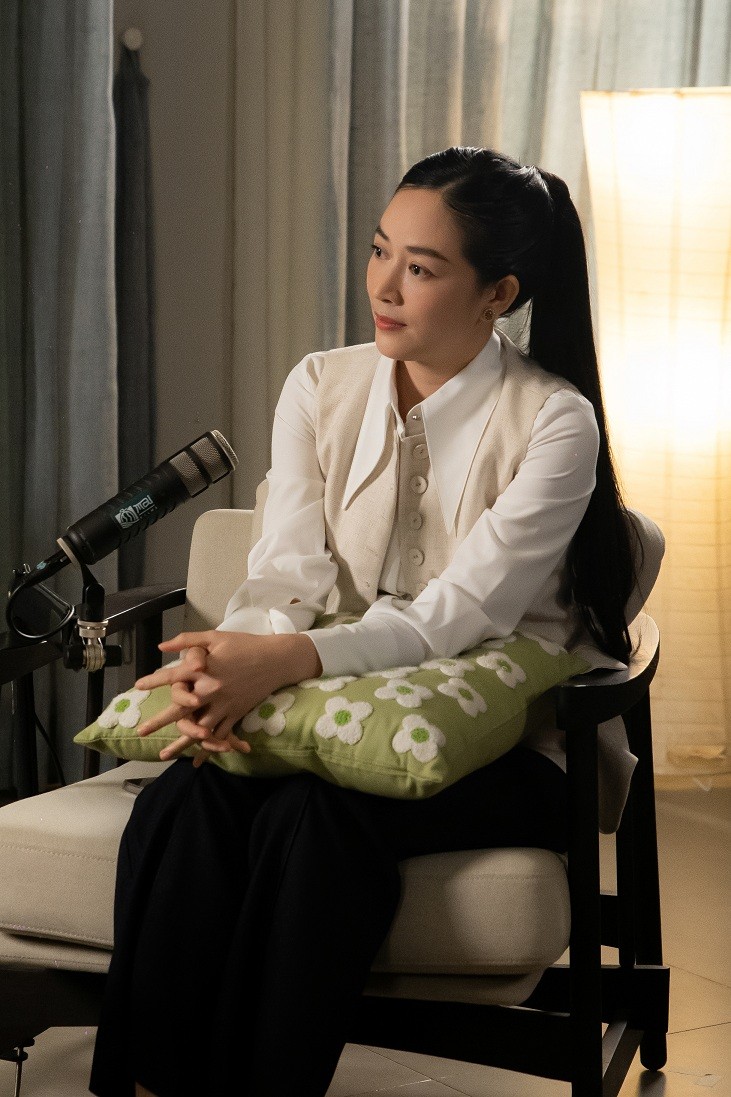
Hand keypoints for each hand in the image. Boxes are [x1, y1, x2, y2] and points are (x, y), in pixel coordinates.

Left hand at [135, 629, 321, 763]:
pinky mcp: (236, 713)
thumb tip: (162, 646)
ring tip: (164, 754)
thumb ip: (188, 641)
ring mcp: (224, 705)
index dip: (154, 681)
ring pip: (199, 728)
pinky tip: (199, 760)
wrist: (276, 660)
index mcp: (204, 670)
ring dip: (181, 743)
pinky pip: (220, 734)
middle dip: (159, 721)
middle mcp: (211, 690)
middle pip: (180, 709)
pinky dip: (210, 748)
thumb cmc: (245, 645)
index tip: (138, 686)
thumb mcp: (215, 637)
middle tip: (141, 732)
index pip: (173, 676)